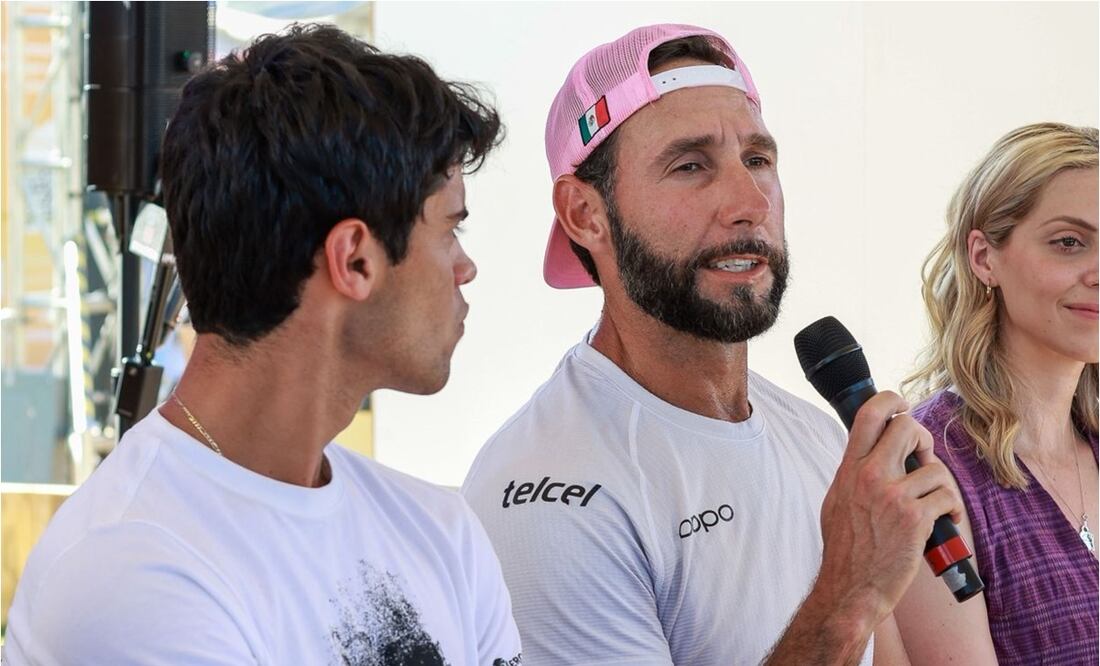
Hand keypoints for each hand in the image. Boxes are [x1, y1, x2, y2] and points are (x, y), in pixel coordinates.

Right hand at [815, 391, 962, 630]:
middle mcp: (870, 476)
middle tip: (923, 459)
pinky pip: (947, 497)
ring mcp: (893, 496)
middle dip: (923, 439)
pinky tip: (945, 520)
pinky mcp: (915, 519)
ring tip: (935, 503)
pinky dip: (952, 509)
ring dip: (941, 486)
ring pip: (935, 468)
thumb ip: (854, 473)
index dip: (890, 400)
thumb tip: (873, 453)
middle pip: (907, 427)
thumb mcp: (837, 500)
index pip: (868, 416)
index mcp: (849, 469)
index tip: (901, 406)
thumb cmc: (846, 549)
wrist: (851, 588)